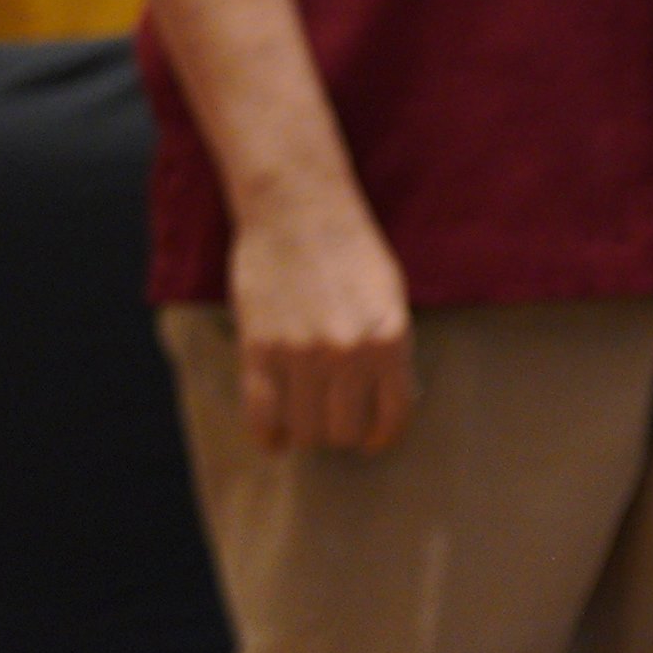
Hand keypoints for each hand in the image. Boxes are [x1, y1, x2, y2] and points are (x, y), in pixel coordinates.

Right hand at [227, 191, 415, 454]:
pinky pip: (262, 417)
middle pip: (344, 430)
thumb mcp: (390, 296)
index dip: (381, 435)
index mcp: (390, 338)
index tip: (372, 440)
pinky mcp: (259, 351)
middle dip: (342, 431)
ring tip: (306, 419)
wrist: (298, 211)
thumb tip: (389, 400)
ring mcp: (301, 355)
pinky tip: (276, 438)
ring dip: (306, 432)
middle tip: (335, 421)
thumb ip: (391, 348)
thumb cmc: (350, 250)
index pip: (392, 415)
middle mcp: (348, 353)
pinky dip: (270, 437)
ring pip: (305, 430)